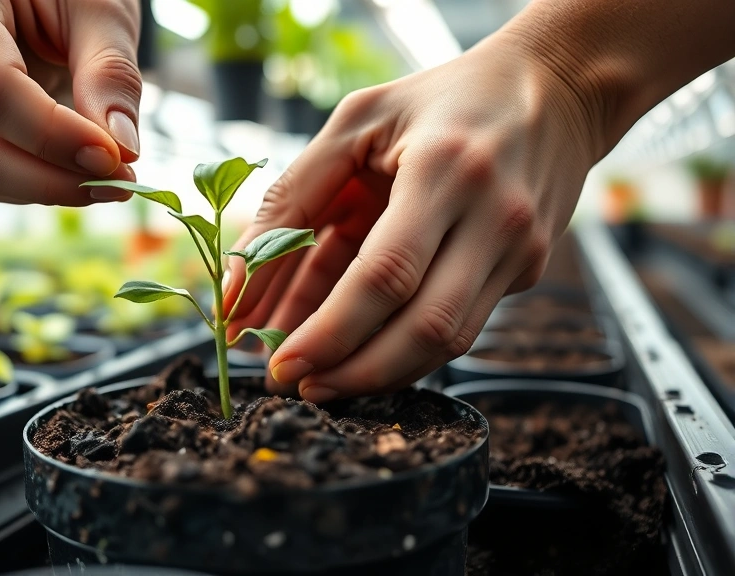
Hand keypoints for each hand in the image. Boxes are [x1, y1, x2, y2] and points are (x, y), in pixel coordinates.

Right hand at [0, 0, 141, 204]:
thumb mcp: (102, 6)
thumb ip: (110, 70)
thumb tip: (122, 147)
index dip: (52, 135)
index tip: (114, 155)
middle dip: (50, 182)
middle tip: (120, 182)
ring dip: (49, 188)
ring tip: (110, 172)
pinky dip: (40, 182)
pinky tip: (80, 165)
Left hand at [224, 32, 604, 402]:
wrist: (554, 88)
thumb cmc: (438, 101)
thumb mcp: (354, 125)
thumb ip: (289, 202)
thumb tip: (237, 293)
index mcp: (447, 168)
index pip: (385, 275)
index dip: (329, 333)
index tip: (279, 364)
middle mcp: (495, 216)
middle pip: (424, 328)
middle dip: (351, 372)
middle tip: (295, 386)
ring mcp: (521, 250)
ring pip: (447, 343)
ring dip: (376, 372)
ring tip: (319, 379)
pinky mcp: (526, 269)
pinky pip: (460, 324)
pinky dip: (402, 345)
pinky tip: (358, 345)